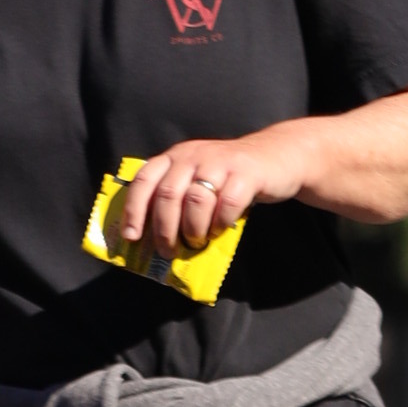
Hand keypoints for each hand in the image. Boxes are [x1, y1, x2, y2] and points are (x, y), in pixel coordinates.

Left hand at [111, 133, 294, 264]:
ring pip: (196, 200)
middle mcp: (193, 156)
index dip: (134, 210)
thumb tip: (149, 238)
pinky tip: (221, 228)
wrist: (275, 156)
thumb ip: (175, 197)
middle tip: (168, 250)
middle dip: (164, 230)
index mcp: (175, 157)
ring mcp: (220, 162)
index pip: (144, 181)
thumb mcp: (196, 178)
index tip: (132, 237)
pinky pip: (228, 203)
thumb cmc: (228, 176)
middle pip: (168, 195)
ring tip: (197, 240)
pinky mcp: (246, 172)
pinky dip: (221, 223)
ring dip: (193, 229)